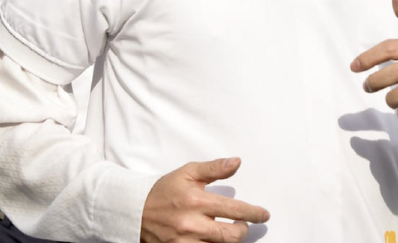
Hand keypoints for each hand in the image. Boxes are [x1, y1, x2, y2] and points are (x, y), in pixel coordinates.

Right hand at [141, 157, 269, 242]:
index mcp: (196, 201)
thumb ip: (214, 168)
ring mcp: (184, 241)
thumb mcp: (188, 172)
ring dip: (228, 241)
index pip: (235, 210)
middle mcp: (192, 224)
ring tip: (229, 233)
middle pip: (231, 235)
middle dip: (243, 230)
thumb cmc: (163, 190)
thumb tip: (237, 162)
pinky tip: (214, 240)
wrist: (134, 210)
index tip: (263, 215)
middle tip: (243, 225)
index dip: (254, 213)